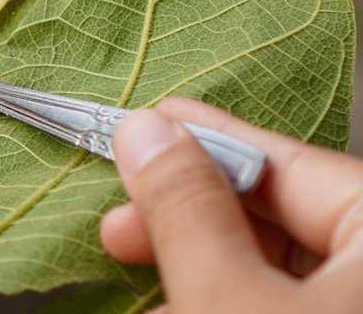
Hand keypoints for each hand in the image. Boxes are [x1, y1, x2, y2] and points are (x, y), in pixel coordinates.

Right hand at [101, 97, 362, 311]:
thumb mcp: (229, 298)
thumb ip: (188, 210)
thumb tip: (147, 133)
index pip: (294, 163)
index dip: (205, 145)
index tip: (147, 128)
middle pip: (288, 218)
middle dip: (195, 222)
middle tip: (125, 222)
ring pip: (287, 271)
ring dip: (205, 271)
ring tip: (148, 294)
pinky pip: (298, 305)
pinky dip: (241, 305)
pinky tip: (182, 309)